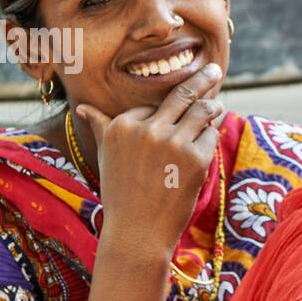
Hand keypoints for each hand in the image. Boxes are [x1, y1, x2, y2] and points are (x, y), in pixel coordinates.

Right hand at [77, 62, 225, 253]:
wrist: (137, 231)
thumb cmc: (120, 194)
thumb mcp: (106, 156)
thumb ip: (100, 127)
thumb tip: (83, 107)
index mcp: (122, 124)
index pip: (152, 105)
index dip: (166, 108)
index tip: (179, 100)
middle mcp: (147, 129)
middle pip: (181, 95)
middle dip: (202, 79)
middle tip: (214, 69)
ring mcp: (173, 143)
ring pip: (202, 111)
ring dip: (213, 105)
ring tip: (218, 104)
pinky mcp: (195, 159)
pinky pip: (211, 136)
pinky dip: (212, 135)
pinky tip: (212, 136)